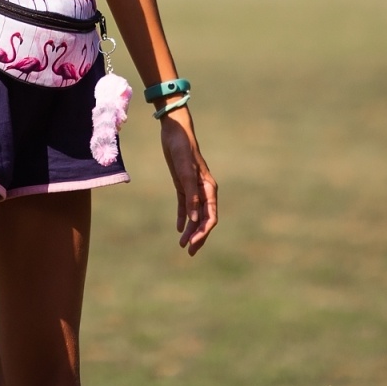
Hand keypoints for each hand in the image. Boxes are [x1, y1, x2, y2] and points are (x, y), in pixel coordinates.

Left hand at [157, 106, 217, 254]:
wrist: (175, 133)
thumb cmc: (182, 149)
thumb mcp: (184, 172)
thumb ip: (190, 195)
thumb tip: (194, 219)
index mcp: (209, 188)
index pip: (210, 216)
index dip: (203, 232)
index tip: (193, 244)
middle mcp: (204, 190)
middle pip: (204, 219)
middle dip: (199, 236)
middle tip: (189, 252)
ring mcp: (194, 188)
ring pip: (195, 215)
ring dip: (191, 230)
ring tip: (182, 245)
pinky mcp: (183, 185)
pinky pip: (185, 206)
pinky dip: (184, 218)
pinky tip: (180, 230)